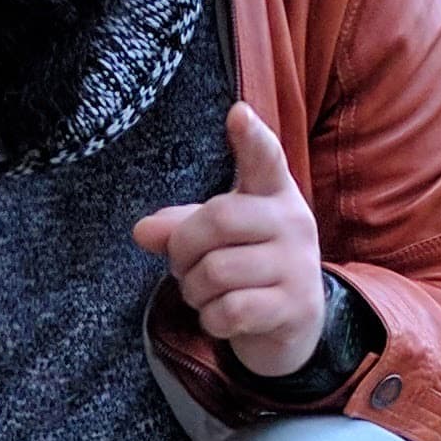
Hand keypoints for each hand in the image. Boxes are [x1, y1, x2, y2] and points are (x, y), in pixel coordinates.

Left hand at [134, 99, 329, 376]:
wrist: (292, 326)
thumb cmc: (246, 268)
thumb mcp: (215, 240)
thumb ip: (179, 227)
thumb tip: (142, 231)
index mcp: (273, 193)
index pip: (265, 158)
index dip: (251, 137)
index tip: (237, 114)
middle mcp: (292, 222)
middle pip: (218, 219)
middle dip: (183, 248)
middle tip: (182, 265)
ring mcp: (297, 265)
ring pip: (217, 271)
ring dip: (194, 289)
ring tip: (205, 293)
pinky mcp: (294, 307)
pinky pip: (230, 310)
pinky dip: (211, 319)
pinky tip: (221, 316)